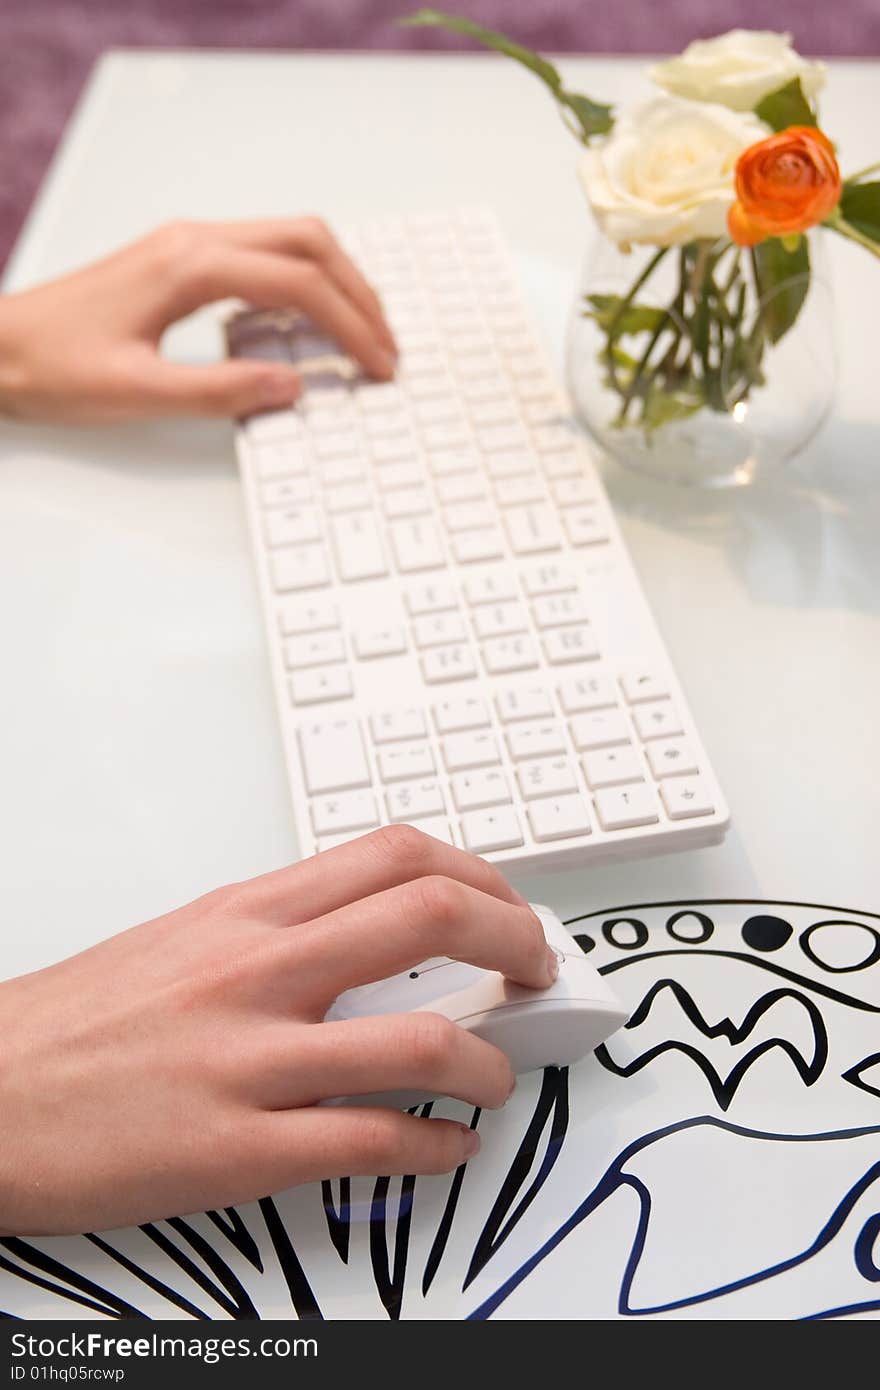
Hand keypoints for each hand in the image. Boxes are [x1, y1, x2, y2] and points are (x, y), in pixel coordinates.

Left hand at [0, 218, 396, 423]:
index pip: (299, 283)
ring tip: (363, 335)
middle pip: (308, 243)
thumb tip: (293, 386)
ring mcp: (188, 245)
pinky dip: (304, 283)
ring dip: (336, 282)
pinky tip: (309, 325)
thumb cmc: (52, 365)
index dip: (350, 325)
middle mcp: (194, 241)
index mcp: (190, 265)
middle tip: (387, 346)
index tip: (378, 364)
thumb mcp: (139, 392)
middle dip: (359, 292)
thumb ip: (222, 391)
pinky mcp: (182, 261)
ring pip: (290, 241)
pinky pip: (264, 256)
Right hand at [0, 827, 556, 1235]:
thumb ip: (286, 928)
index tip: (508, 905)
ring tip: (498, 1076)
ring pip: (425, 1040)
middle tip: (538, 970)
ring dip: (493, 1063)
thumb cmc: (82, 1020)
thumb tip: (379, 930)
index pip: (397, 855)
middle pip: (433, 916)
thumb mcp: (189, 937)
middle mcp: (258, 970)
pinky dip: (436, 1148)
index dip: (482, 875)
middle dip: (517, 940)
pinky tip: (444, 1148)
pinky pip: (373, 1144)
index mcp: (248, 913)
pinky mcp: (239, 1150)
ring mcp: (252, 1060)